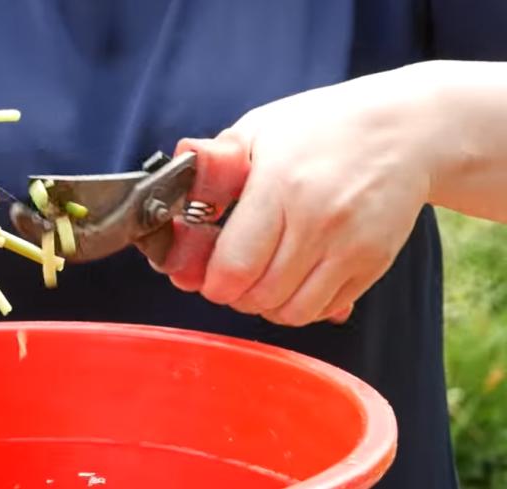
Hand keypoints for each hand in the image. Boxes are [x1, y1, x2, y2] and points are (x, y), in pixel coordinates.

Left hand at [153, 65, 448, 325]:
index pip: (234, 266)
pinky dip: (299, 305)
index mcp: (280, 187)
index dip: (210, 281)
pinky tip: (291, 279)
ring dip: (264, 304)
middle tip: (228, 275)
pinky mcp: (373, 264)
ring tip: (258, 277)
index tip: (203, 271)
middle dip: (233, 293)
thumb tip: (169, 197)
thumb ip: (212, 168)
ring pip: (291, 311)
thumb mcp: (258, 130)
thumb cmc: (322, 128)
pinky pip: (324, 309)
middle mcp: (318, 222)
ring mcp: (351, 247)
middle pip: (258, 295)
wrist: (406, 131)